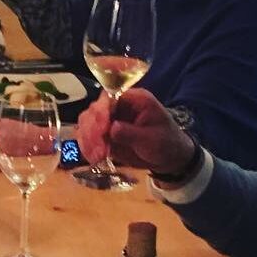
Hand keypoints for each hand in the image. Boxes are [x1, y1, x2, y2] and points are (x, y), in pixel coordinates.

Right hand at [78, 89, 195, 172]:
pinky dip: (87, 146)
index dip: (102, 111)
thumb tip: (112, 128)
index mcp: (134, 99)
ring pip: (87, 122)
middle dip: (93, 129)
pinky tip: (94, 158)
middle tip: (99, 148)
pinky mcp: (104, 134)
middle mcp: (118, 106)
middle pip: (95, 109)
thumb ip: (131, 133)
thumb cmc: (166, 143)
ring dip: (88, 139)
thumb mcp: (152, 139)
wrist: (169, 159)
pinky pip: (88, 136)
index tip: (102, 130)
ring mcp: (109, 120)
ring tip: (97, 156)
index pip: (110, 97)